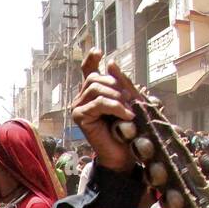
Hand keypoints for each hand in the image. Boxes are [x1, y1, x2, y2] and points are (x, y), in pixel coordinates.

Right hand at [73, 48, 140, 172]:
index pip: (87, 71)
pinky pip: (98, 103)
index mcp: (93, 93)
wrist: (124, 155)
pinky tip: (127, 116)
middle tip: (130, 100)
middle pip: (94, 78)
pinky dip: (115, 107)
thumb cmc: (127, 129)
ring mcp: (78, 108)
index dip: (90, 60)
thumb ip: (120, 83)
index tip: (98, 51)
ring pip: (96, 89)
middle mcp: (82, 99)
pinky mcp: (80, 118)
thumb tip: (110, 62)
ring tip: (129, 110)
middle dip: (115, 85)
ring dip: (116, 97)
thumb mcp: (128, 101)